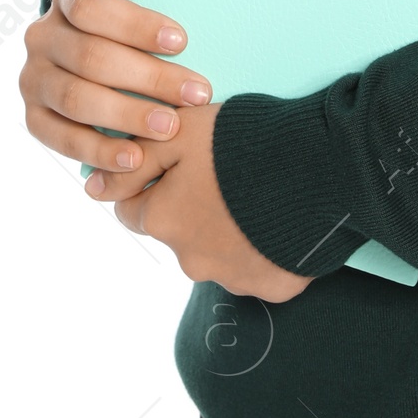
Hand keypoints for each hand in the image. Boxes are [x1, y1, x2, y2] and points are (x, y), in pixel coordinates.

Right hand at [19, 0, 213, 175]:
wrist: (83, 46)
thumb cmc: (124, 24)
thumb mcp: (133, 2)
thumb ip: (153, 5)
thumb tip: (201, 23)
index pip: (92, 6)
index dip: (136, 24)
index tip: (181, 41)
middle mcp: (42, 36)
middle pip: (91, 57)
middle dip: (149, 78)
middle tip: (195, 94)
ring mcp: (33, 79)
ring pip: (77, 99)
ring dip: (127, 117)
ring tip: (170, 129)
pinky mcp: (33, 117)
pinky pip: (62, 139)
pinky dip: (100, 151)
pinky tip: (134, 159)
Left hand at [86, 104, 313, 301]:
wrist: (322, 165)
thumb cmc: (248, 140)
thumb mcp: (182, 129)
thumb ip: (135, 157)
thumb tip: (94, 189)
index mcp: (163, 219)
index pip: (135, 210)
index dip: (156, 182)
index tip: (182, 165)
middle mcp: (190, 259)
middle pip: (179, 233)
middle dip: (193, 208)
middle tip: (227, 174)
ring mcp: (233, 279)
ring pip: (217, 253)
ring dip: (229, 229)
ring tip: (260, 192)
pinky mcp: (273, 288)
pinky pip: (258, 268)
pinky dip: (263, 247)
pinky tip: (282, 217)